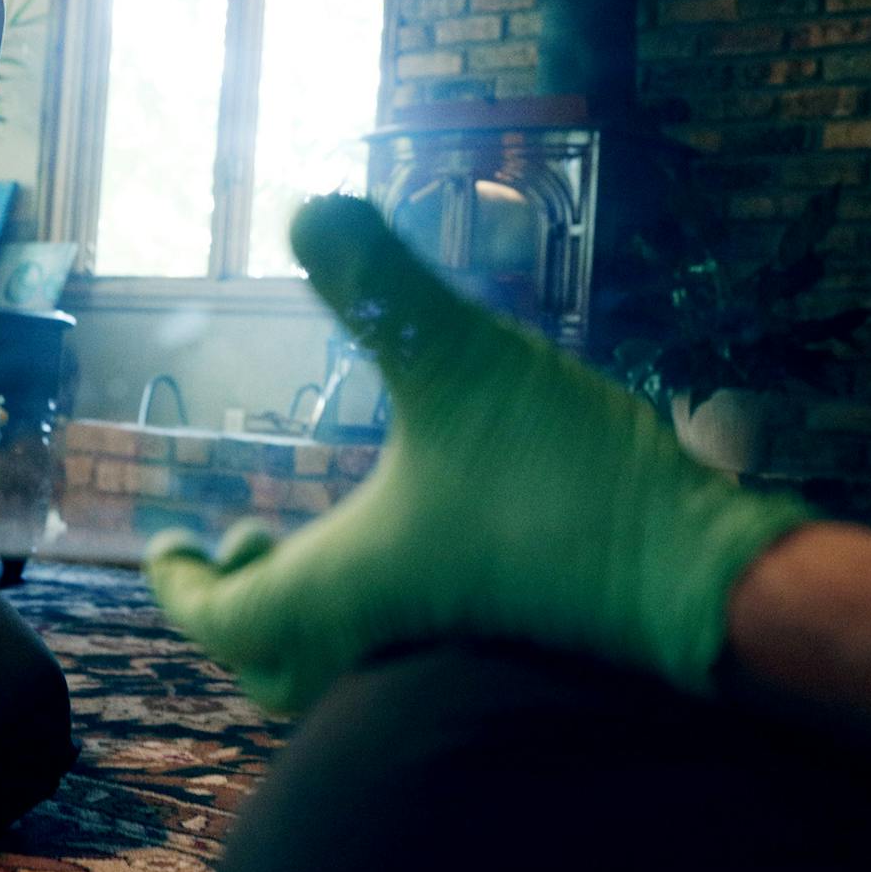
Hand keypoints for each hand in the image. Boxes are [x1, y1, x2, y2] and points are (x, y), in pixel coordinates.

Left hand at [143, 195, 813, 713]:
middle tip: (250, 538)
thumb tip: (309, 203)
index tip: (171, 546)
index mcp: (343, 591)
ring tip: (322, 539)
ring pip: (336, 668)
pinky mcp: (498, 661)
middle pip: (270, 660)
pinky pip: (396, 665)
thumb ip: (383, 284)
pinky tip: (412, 549)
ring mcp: (439, 661)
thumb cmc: (567, 483)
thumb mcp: (465, 361)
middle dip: (244, 603)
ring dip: (309, 611)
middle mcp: (376, 643)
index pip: (223, 619)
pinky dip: (371, 620)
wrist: (698, 578)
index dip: (185, 583)